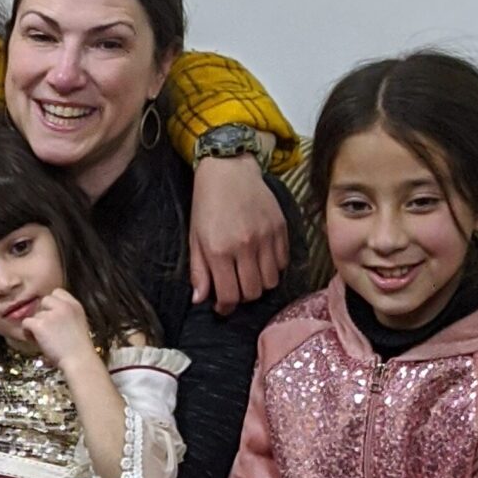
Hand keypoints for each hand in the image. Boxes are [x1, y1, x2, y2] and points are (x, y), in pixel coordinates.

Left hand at [21, 286, 96, 370]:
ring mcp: (51, 314)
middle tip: (47, 328)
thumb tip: (50, 313)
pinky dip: (28, 332)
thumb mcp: (79, 323)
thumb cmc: (79, 349)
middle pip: (45, 300)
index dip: (52, 304)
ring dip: (37, 325)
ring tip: (44, 339)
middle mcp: (63, 306)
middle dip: (43, 313)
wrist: (79, 360)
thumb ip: (67, 314)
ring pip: (35, 314)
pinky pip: (26, 323)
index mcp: (75, 305)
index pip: (58, 292)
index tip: (52, 315)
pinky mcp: (40, 324)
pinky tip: (35, 340)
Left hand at [189, 154, 288, 314]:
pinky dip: (274, 268)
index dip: (225, 307)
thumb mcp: (195, 239)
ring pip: (271, 281)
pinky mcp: (280, 228)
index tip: (222, 306)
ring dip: (260, 284)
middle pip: (253, 292)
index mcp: (220, 251)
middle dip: (242, 297)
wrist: (228, 170)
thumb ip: (199, 271)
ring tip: (249, 275)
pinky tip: (262, 260)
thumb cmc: (207, 205)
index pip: (230, 296)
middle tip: (235, 288)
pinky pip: (283, 262)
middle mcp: (245, 246)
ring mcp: (266, 237)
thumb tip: (200, 300)